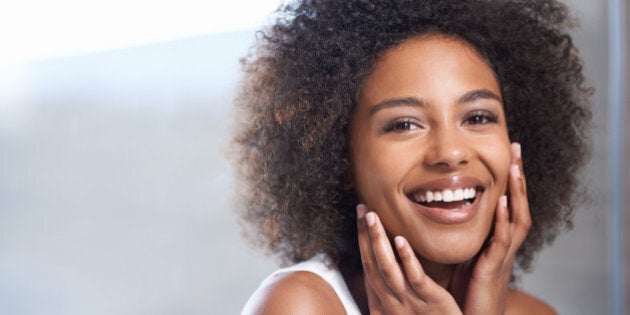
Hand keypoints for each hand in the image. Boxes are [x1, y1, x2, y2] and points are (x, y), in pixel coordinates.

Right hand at [357, 204, 461, 314]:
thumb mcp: (405, 310)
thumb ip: (397, 288)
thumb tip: (390, 264)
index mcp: (386, 300)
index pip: (369, 264)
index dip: (362, 240)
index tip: (361, 216)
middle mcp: (392, 301)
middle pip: (373, 263)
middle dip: (365, 235)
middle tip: (362, 208)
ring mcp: (410, 301)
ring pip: (388, 269)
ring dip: (378, 242)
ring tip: (373, 217)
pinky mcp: (431, 302)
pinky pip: (416, 278)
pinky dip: (406, 259)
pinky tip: (400, 240)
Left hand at [449, 142, 531, 313]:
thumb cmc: (469, 288)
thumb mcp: (467, 253)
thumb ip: (466, 233)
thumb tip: (448, 208)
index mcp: (496, 238)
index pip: (506, 202)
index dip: (507, 178)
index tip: (507, 152)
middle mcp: (504, 244)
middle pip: (518, 204)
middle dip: (517, 176)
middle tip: (516, 148)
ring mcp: (502, 255)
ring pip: (516, 219)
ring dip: (516, 193)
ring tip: (514, 168)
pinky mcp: (493, 267)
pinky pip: (502, 241)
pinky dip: (504, 221)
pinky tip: (504, 203)